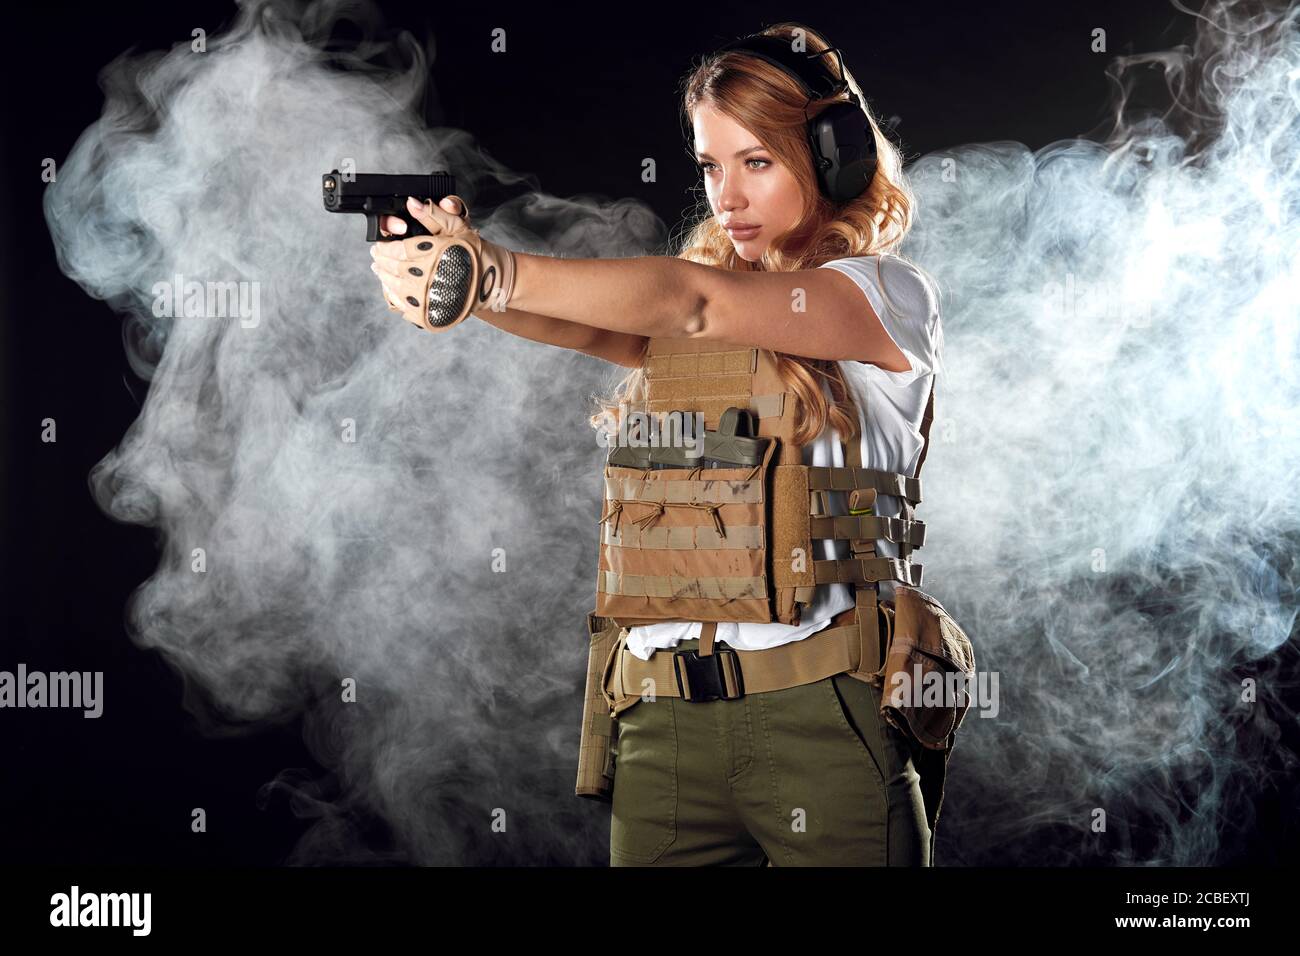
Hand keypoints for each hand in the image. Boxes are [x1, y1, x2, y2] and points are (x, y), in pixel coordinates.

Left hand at [373, 195, 470, 315]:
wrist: (493, 283)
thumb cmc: (476, 254)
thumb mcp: (458, 227)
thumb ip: (433, 213)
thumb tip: (412, 202)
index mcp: (433, 254)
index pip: (396, 250)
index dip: (384, 247)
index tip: (379, 245)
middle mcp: (427, 277)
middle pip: (392, 267)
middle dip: (381, 260)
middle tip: (376, 256)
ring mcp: (426, 298)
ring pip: (394, 286)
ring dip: (384, 277)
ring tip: (381, 270)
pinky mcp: (428, 314)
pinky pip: (403, 305)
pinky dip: (394, 296)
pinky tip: (393, 288)